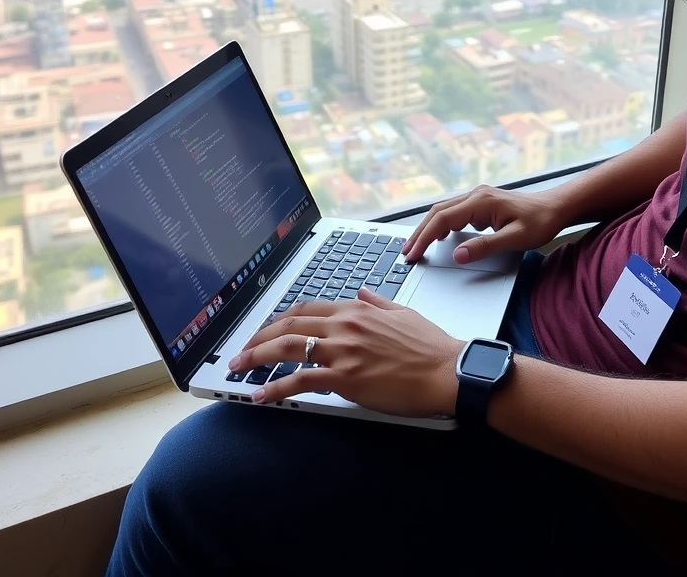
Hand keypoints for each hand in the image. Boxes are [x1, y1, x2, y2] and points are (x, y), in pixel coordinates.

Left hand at [227, 288, 462, 414]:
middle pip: (289, 325)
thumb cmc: (431, 346)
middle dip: (258, 337)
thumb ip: (377, 301)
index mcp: (357, 309)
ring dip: (256, 357)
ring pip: (287, 348)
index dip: (280, 318)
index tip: (266, 329)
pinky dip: (275, 388)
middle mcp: (345, 325)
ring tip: (238, 368)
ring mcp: (343, 351)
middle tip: (241, 350)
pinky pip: (300, 381)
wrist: (447, 371)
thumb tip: (362, 292)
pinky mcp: (345, 378)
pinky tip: (260, 395)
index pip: (306, 308)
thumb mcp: (403, 312)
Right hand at [401, 184, 563, 264]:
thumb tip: (457, 255)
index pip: (443, 220)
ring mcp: (477, 197)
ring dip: (428, 228)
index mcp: (480, 202)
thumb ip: (484, 247)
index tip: (413, 254)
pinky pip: (453, 212)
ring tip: (416, 246)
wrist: (556, 207)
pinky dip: (440, 224)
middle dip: (420, 233)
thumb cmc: (540, 222)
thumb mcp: (515, 239)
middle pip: (437, 212)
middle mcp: (475, 195)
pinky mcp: (480, 202)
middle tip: (406, 253)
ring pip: (443, 210)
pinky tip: (439, 237)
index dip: (425, 237)